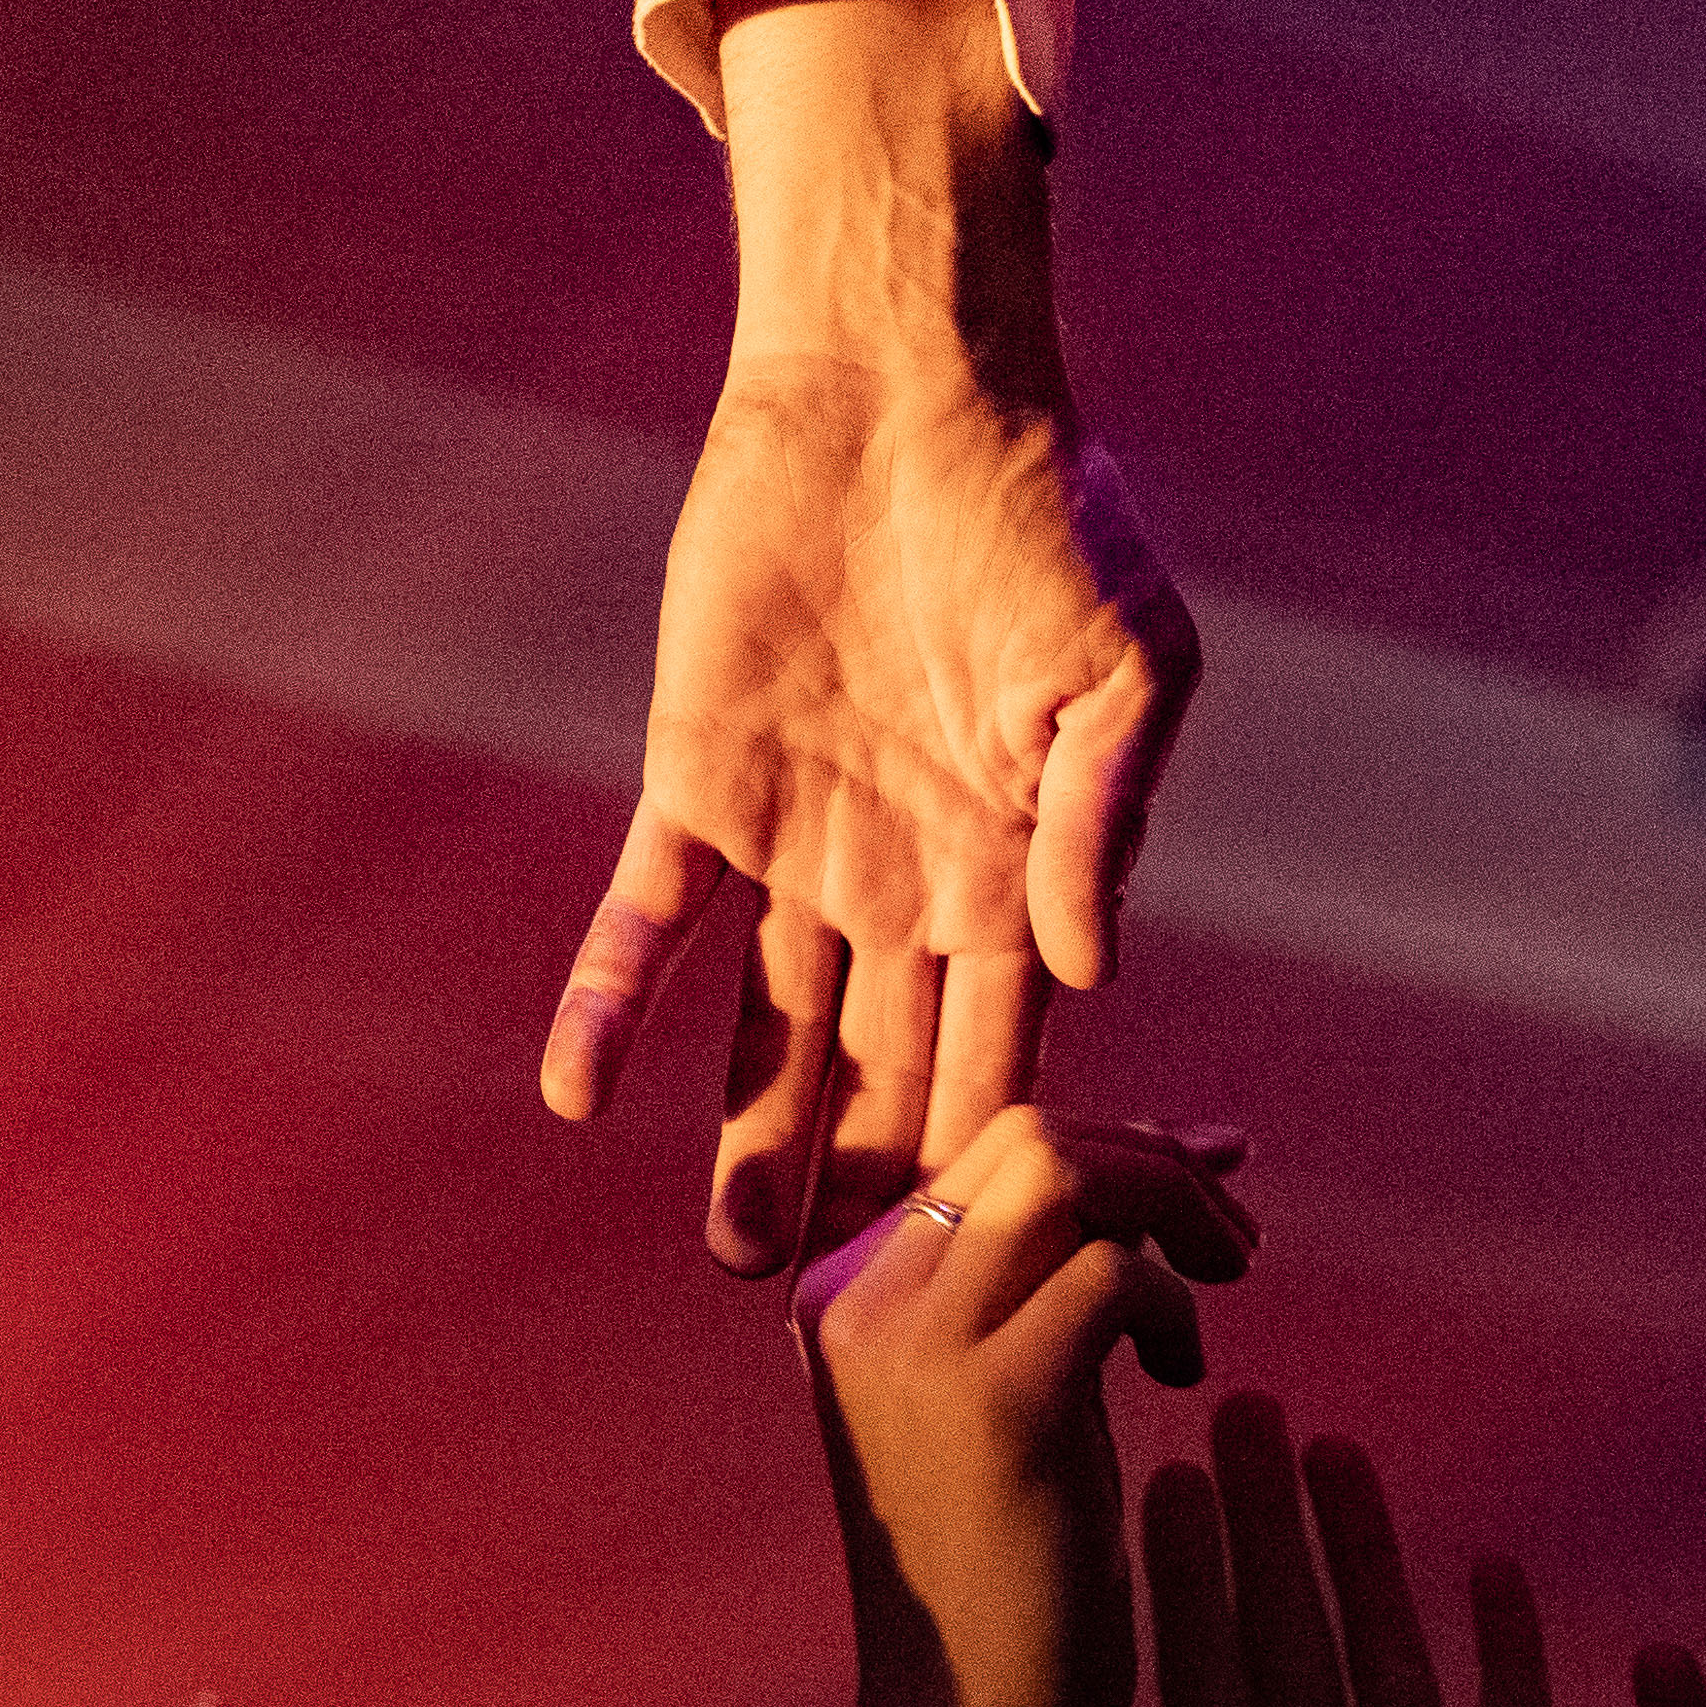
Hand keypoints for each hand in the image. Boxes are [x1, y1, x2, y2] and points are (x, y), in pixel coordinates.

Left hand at [541, 0, 1199, 1273]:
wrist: (908, 389)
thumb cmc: (1049, 512)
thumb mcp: (1126, 668)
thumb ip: (1102, 820)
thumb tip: (1084, 970)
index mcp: (1016, 872)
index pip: (1007, 1047)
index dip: (991, 1157)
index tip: (981, 1264)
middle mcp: (907, 885)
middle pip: (889, 1072)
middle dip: (875, 1190)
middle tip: (853, 1317)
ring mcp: (800, 845)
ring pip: (771, 1032)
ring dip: (753, 1140)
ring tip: (740, 1258)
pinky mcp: (700, 786)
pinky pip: (650, 916)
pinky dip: (613, 1001)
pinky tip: (579, 1094)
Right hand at [795, 1110, 1255, 1706]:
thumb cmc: (1001, 1575)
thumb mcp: (1003, 1396)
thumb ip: (1048, 1281)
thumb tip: (1171, 1157)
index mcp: (842, 1291)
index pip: (986, 1148)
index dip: (1114, 1139)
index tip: (1208, 1173)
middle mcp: (858, 1299)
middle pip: (1027, 1134)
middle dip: (1153, 1161)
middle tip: (1234, 1243)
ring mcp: (912, 1344)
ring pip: (1064, 1173)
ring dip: (1174, 1210)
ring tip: (1225, 1285)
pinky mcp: (990, 1400)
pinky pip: (1109, 1273)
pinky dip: (1172, 1301)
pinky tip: (1187, 1374)